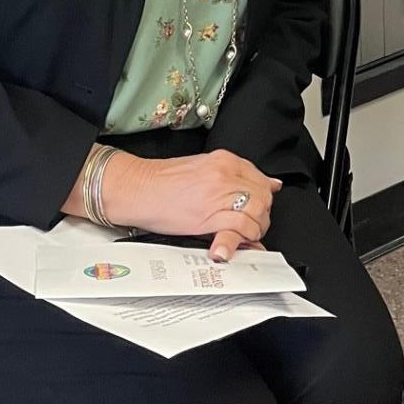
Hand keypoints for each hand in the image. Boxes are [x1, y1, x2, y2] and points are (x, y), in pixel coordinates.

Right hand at [102, 149, 281, 261]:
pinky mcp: (209, 216)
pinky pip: (241, 227)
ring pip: (256, 212)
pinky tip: (235, 243)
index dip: (264, 197)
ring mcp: (218, 194)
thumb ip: (233, 175)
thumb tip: (265, 184)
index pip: (260, 178)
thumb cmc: (162, 181)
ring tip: (245, 236)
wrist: (138, 188)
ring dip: (255, 228)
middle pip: (262, 196)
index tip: (261, 207)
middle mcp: (225, 174)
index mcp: (224, 160)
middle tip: (253, 225)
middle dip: (262, 215)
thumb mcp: (203, 168)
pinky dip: (244, 238)